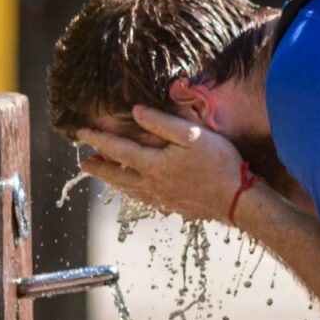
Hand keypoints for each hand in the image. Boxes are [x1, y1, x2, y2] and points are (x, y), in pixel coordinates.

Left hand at [77, 105, 243, 221]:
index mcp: (153, 165)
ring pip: (130, 190)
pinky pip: (146, 199)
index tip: (81, 133)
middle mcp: (152, 185)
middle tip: (84, 163)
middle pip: (118, 176)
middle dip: (99, 168)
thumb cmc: (218, 163)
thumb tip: (135, 112)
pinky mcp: (175, 207)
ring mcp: (163, 199)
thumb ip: (161, 123)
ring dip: (114, 181)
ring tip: (106, 176)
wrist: (238, 200)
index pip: (118, 150)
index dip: (98, 140)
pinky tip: (138, 190)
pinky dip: (134, 192)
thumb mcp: (191, 135)